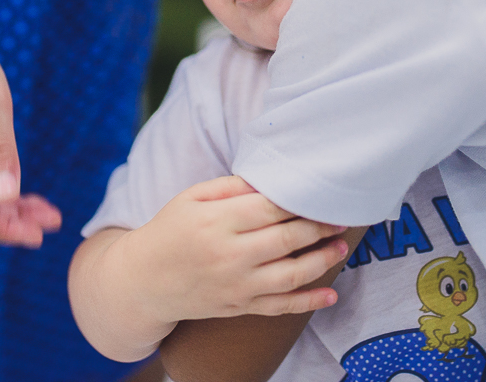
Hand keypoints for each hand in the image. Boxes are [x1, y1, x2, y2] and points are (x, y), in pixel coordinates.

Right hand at [122, 176, 350, 322]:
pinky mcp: (239, 306)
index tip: (322, 191)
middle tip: (342, 215)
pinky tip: (331, 294)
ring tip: (341, 245)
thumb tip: (271, 179)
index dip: (300, 200)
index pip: (270, 208)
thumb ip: (231, 187)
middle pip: (286, 239)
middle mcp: (229, 255)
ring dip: (322, 260)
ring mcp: (236, 285)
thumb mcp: (191, 198)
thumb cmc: (170, 230)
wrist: (143, 282)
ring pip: (291, 275)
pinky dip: (309, 302)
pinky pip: (280, 307)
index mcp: (217, 221)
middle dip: (320, 226)